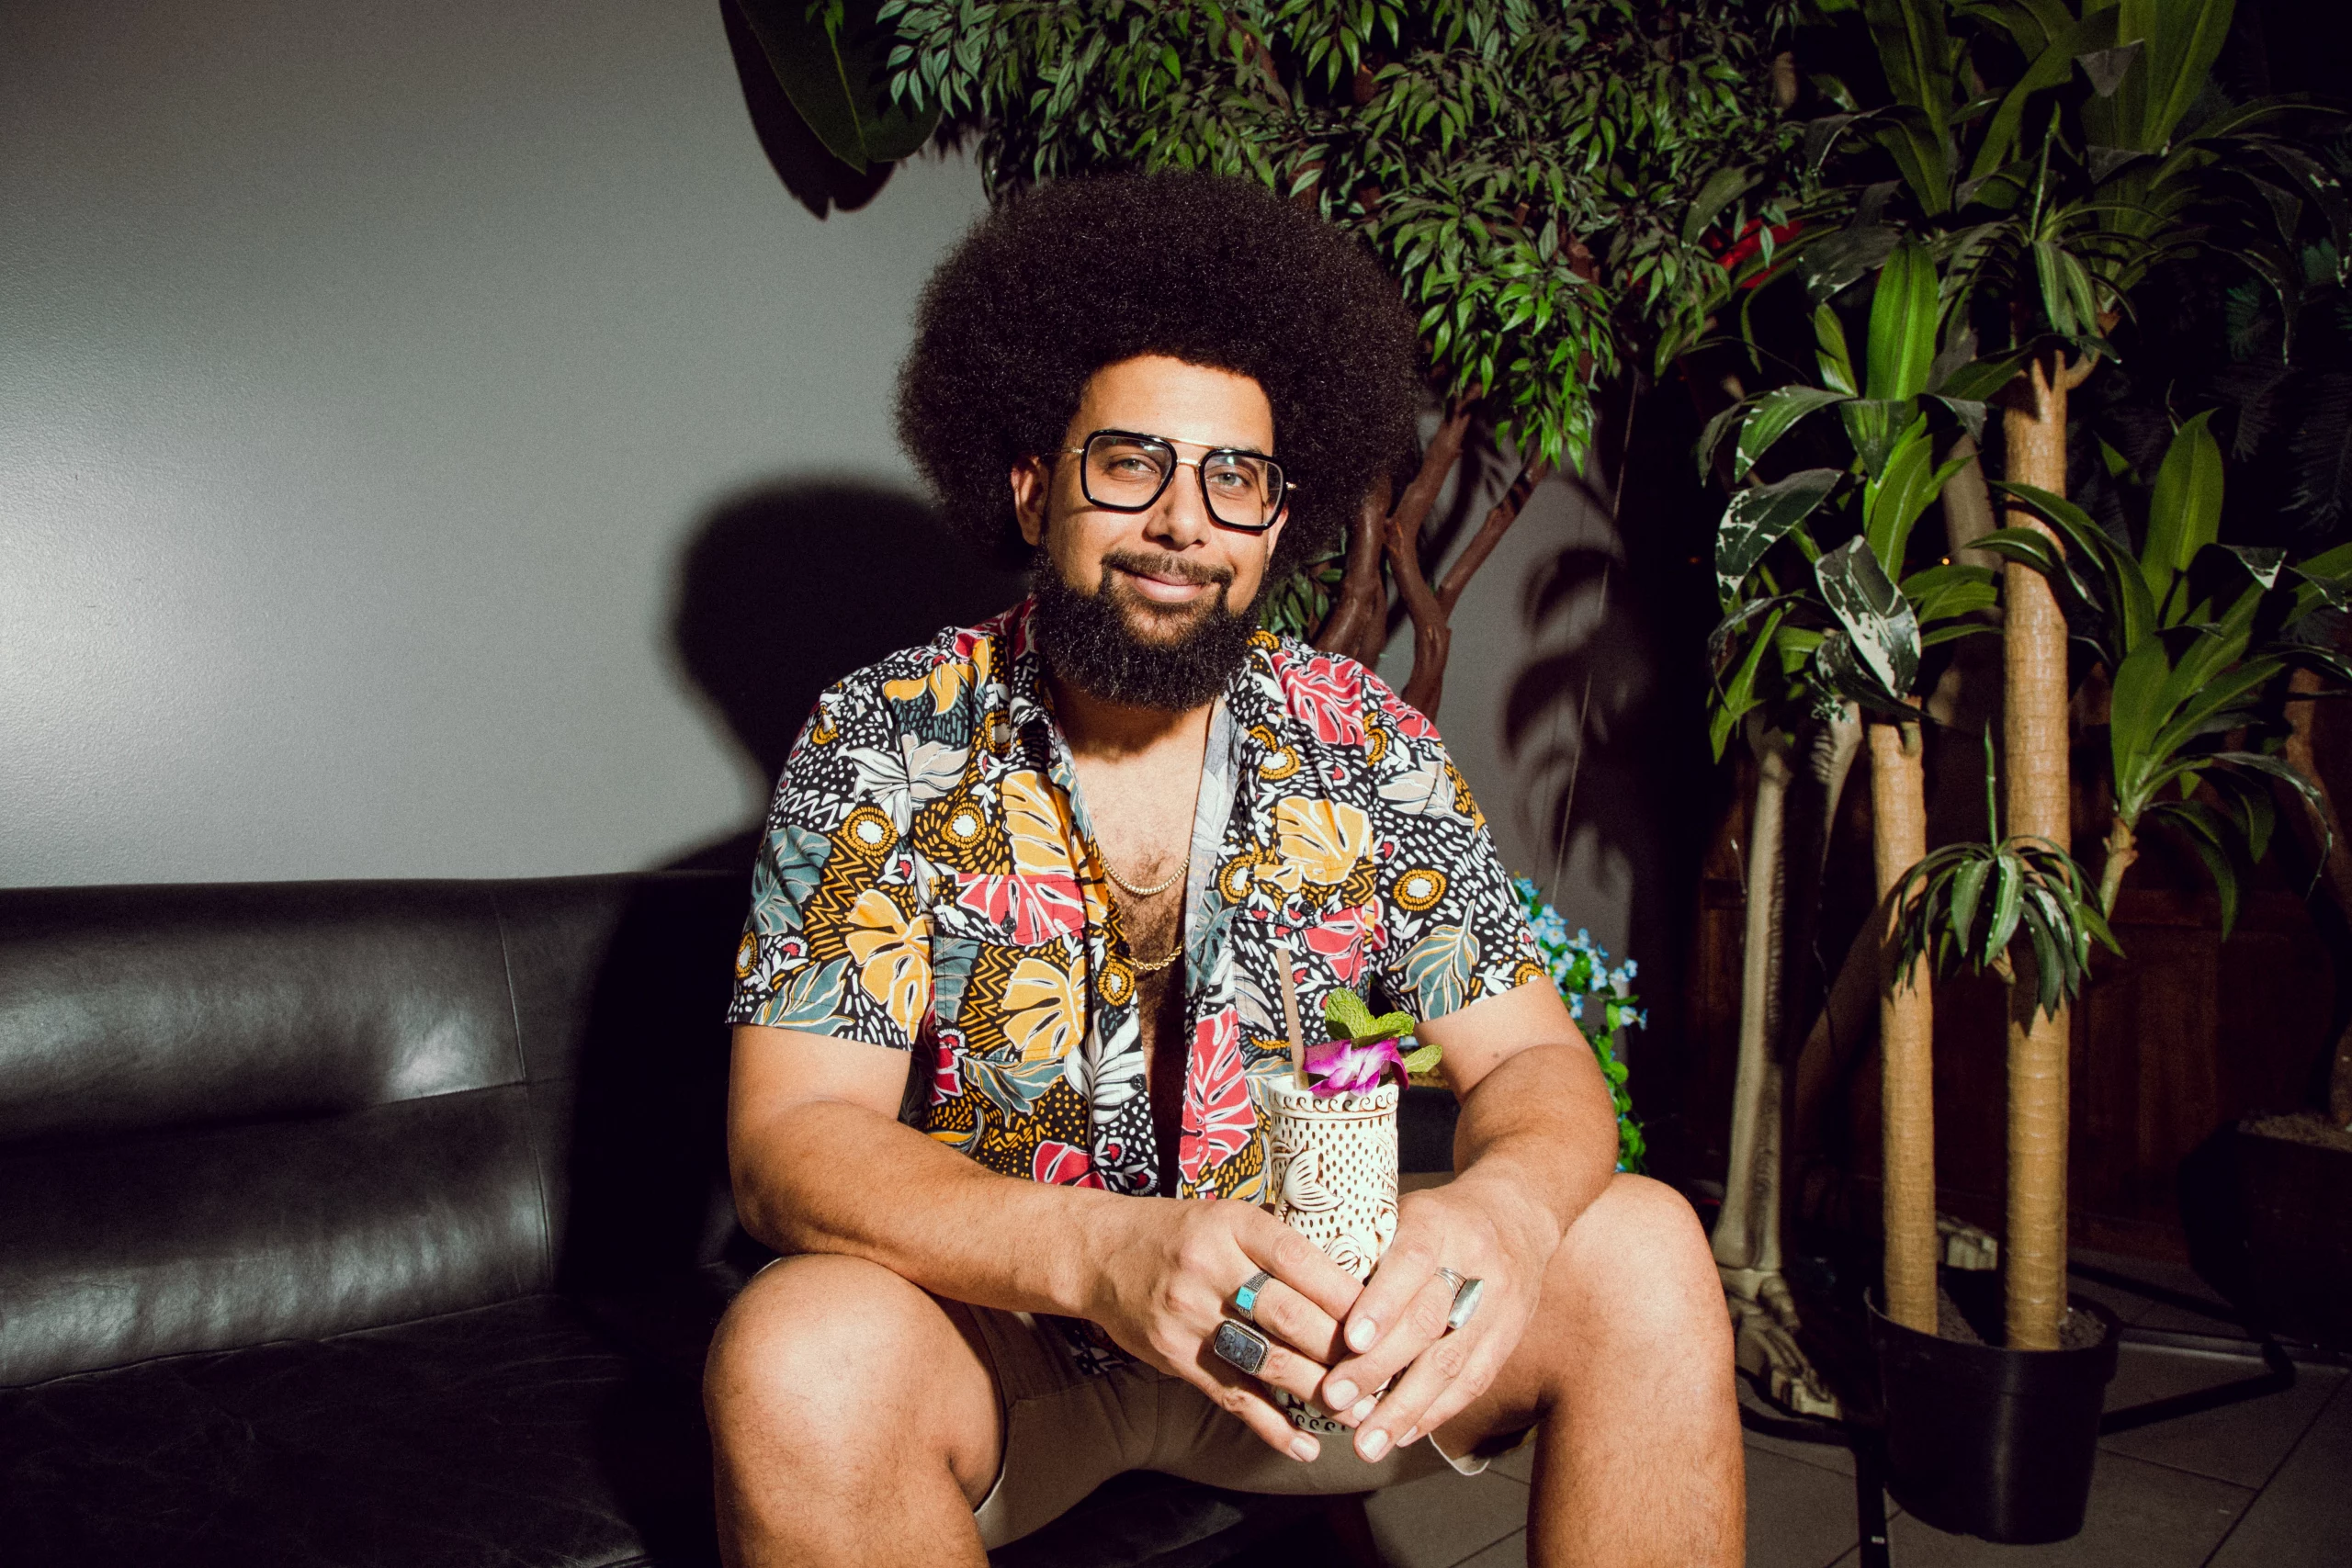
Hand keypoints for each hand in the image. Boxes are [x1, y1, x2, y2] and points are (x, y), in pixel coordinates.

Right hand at [1085, 1197, 1363, 1458]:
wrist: (1097, 1252)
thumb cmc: (1177, 1233)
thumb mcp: (1226, 1217)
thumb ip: (1277, 1246)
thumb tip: (1353, 1279)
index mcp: (1232, 1225)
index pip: (1300, 1259)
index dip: (1346, 1293)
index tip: (1387, 1318)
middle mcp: (1211, 1269)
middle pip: (1288, 1316)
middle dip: (1342, 1350)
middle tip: (1386, 1373)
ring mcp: (1189, 1315)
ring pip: (1265, 1361)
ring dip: (1318, 1393)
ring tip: (1360, 1413)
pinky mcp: (1174, 1355)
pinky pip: (1231, 1395)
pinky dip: (1271, 1425)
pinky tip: (1304, 1444)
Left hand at [1315, 1181, 1557, 1460]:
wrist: (1517, 1214)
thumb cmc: (1436, 1218)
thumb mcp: (1402, 1211)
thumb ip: (1363, 1248)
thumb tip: (1299, 1291)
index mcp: (1438, 1221)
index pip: (1412, 1261)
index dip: (1382, 1302)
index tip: (1349, 1339)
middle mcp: (1474, 1261)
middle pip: (1428, 1321)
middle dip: (1379, 1366)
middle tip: (1335, 1398)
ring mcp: (1498, 1303)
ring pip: (1451, 1361)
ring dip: (1405, 1407)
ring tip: (1366, 1442)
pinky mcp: (1509, 1336)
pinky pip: (1473, 1381)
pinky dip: (1435, 1412)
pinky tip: (1402, 1435)